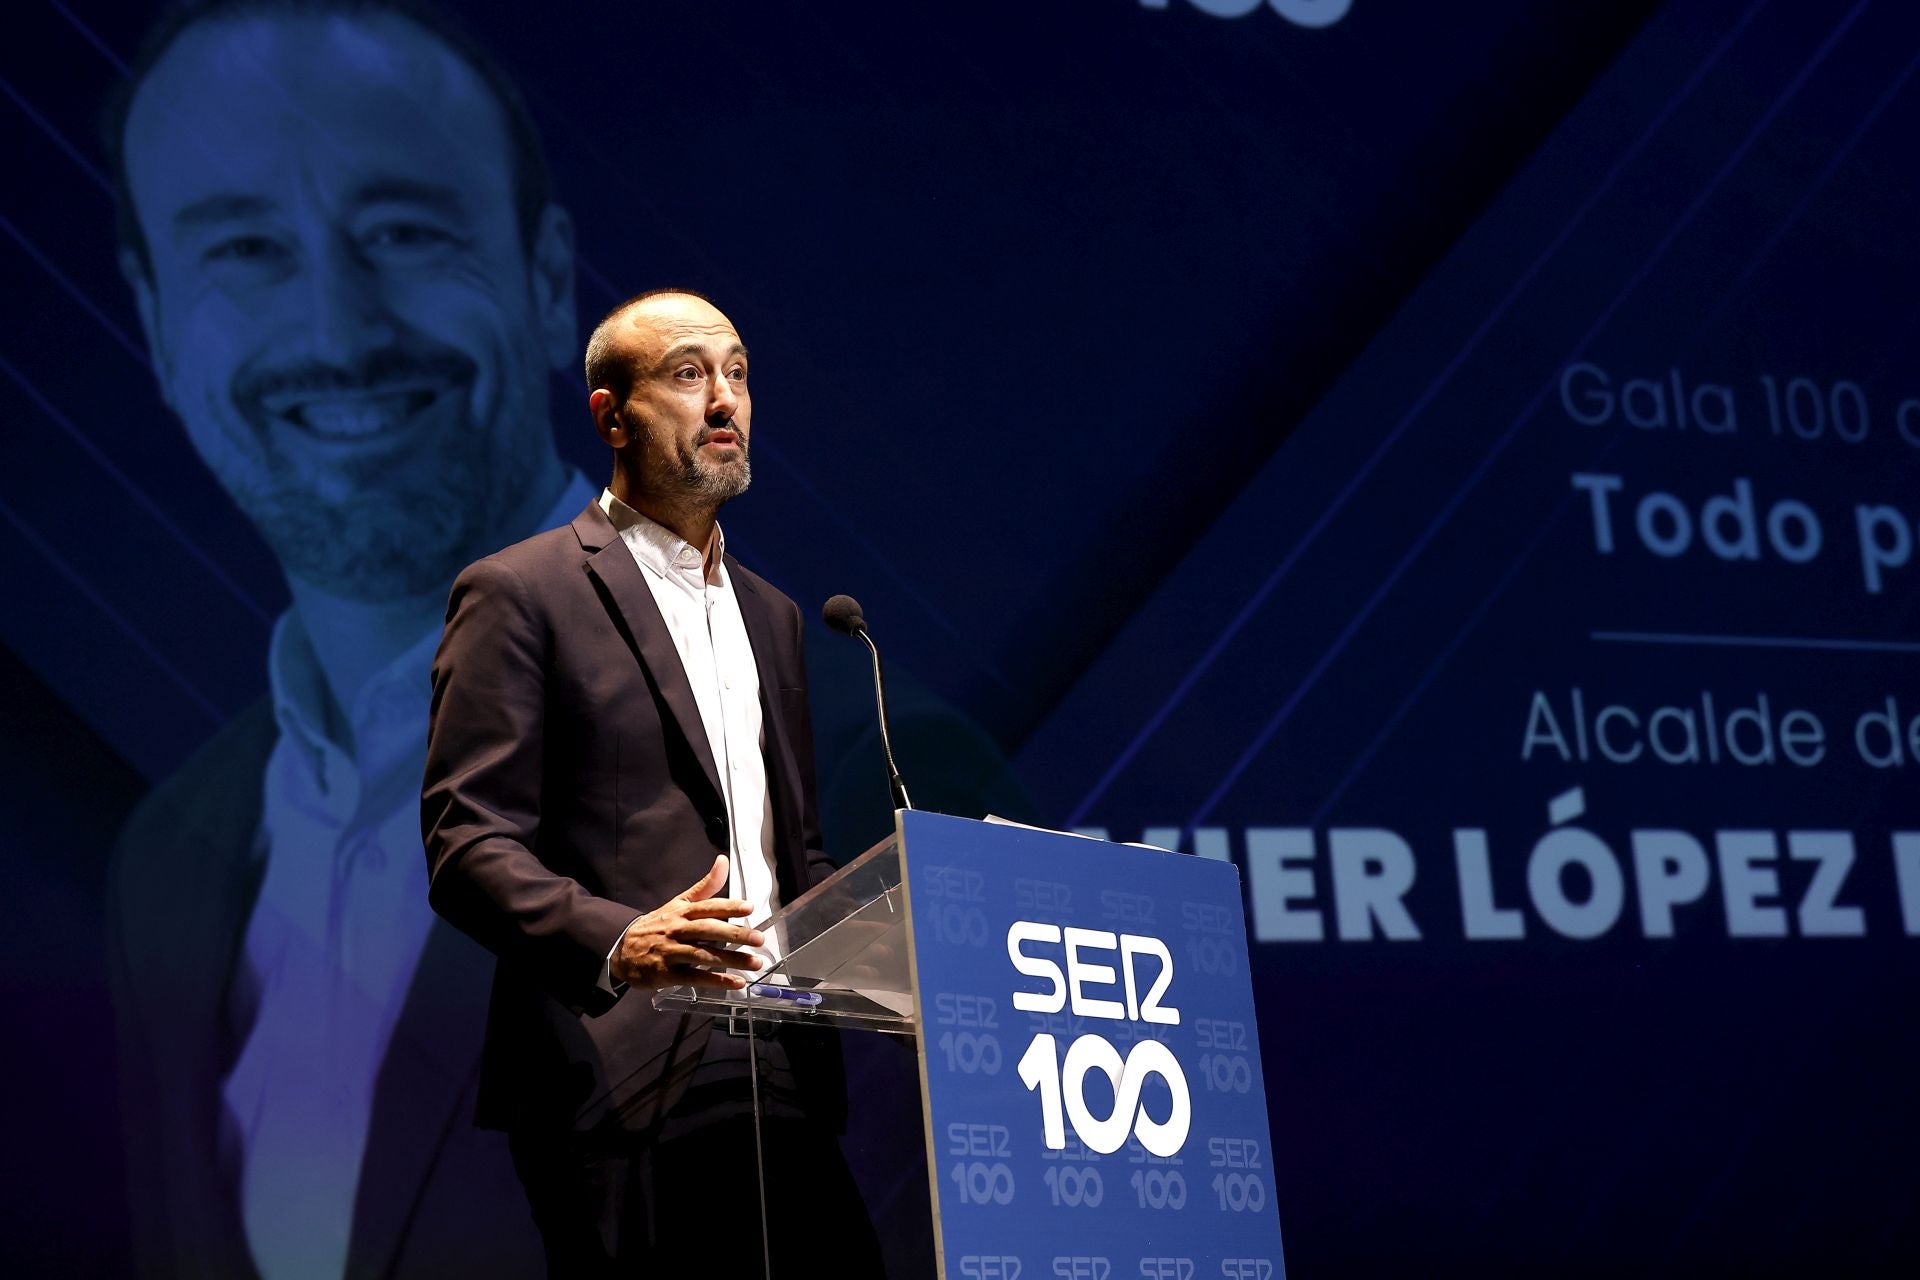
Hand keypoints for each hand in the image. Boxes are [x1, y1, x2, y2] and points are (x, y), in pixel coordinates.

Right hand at [610, 855, 766, 989]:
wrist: (622, 949)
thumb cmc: (658, 925)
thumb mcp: (679, 902)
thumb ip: (705, 886)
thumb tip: (723, 861)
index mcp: (682, 912)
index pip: (707, 906)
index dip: (728, 906)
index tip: (749, 908)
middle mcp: (677, 930)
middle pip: (707, 930)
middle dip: (734, 934)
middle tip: (758, 938)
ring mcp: (671, 952)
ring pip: (704, 955)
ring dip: (731, 960)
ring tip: (755, 963)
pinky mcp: (667, 974)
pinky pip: (695, 977)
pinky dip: (717, 981)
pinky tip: (736, 982)